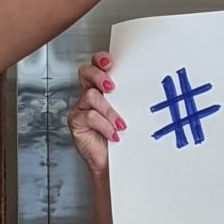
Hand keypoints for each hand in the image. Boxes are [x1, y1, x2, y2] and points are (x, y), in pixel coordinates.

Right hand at [67, 53, 122, 177]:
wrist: (112, 163)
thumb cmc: (121, 137)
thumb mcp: (128, 113)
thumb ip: (129, 98)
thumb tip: (146, 87)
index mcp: (101, 88)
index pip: (96, 65)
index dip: (100, 60)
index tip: (110, 62)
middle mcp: (89, 95)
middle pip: (86, 72)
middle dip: (98, 76)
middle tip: (111, 87)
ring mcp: (81, 108)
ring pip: (90, 96)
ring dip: (108, 110)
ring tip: (120, 124)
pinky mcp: (76, 122)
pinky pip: (88, 116)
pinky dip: (104, 125)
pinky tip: (113, 134)